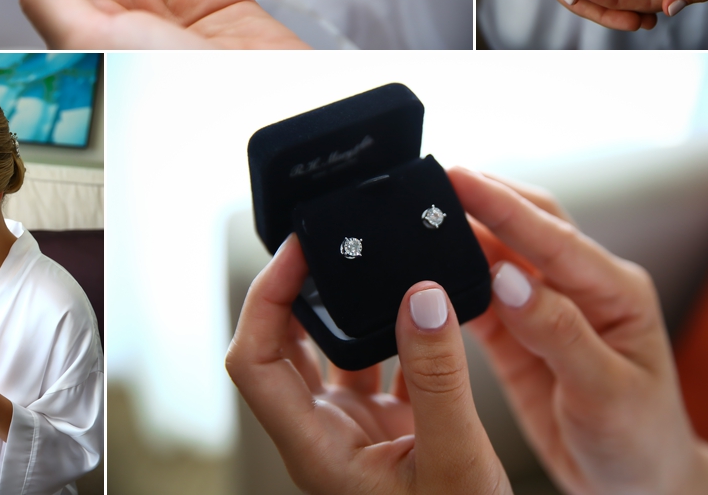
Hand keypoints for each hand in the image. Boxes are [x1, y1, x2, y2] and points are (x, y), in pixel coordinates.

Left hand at [225, 234, 510, 494]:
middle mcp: (323, 432)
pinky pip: (379, 365)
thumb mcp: (454, 464)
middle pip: (282, 344)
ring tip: (373, 265)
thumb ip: (437, 379)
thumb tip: (422, 294)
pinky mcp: (387, 431)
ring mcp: (353, 431)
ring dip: (348, 308)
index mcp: (315, 445)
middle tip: (331, 243)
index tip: (298, 250)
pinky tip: (420, 310)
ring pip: (331, 352)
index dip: (264, 297)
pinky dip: (394, 333)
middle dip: (299, 289)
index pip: (253, 358)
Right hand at [451, 167, 707, 494]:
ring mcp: (545, 306)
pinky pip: (479, 293)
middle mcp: (580, 286)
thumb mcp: (608, 393)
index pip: (553, 236)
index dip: (503, 205)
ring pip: (498, 252)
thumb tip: (506, 278)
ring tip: (420, 213)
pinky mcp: (515, 330)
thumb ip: (557, 331)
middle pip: (527, 224)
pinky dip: (452, 276)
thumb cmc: (639, 440)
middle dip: (483, 198)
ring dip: (463, 231)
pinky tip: (427, 267)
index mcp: (615, 290)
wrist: (634, 484)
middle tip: (434, 178)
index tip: (460, 177)